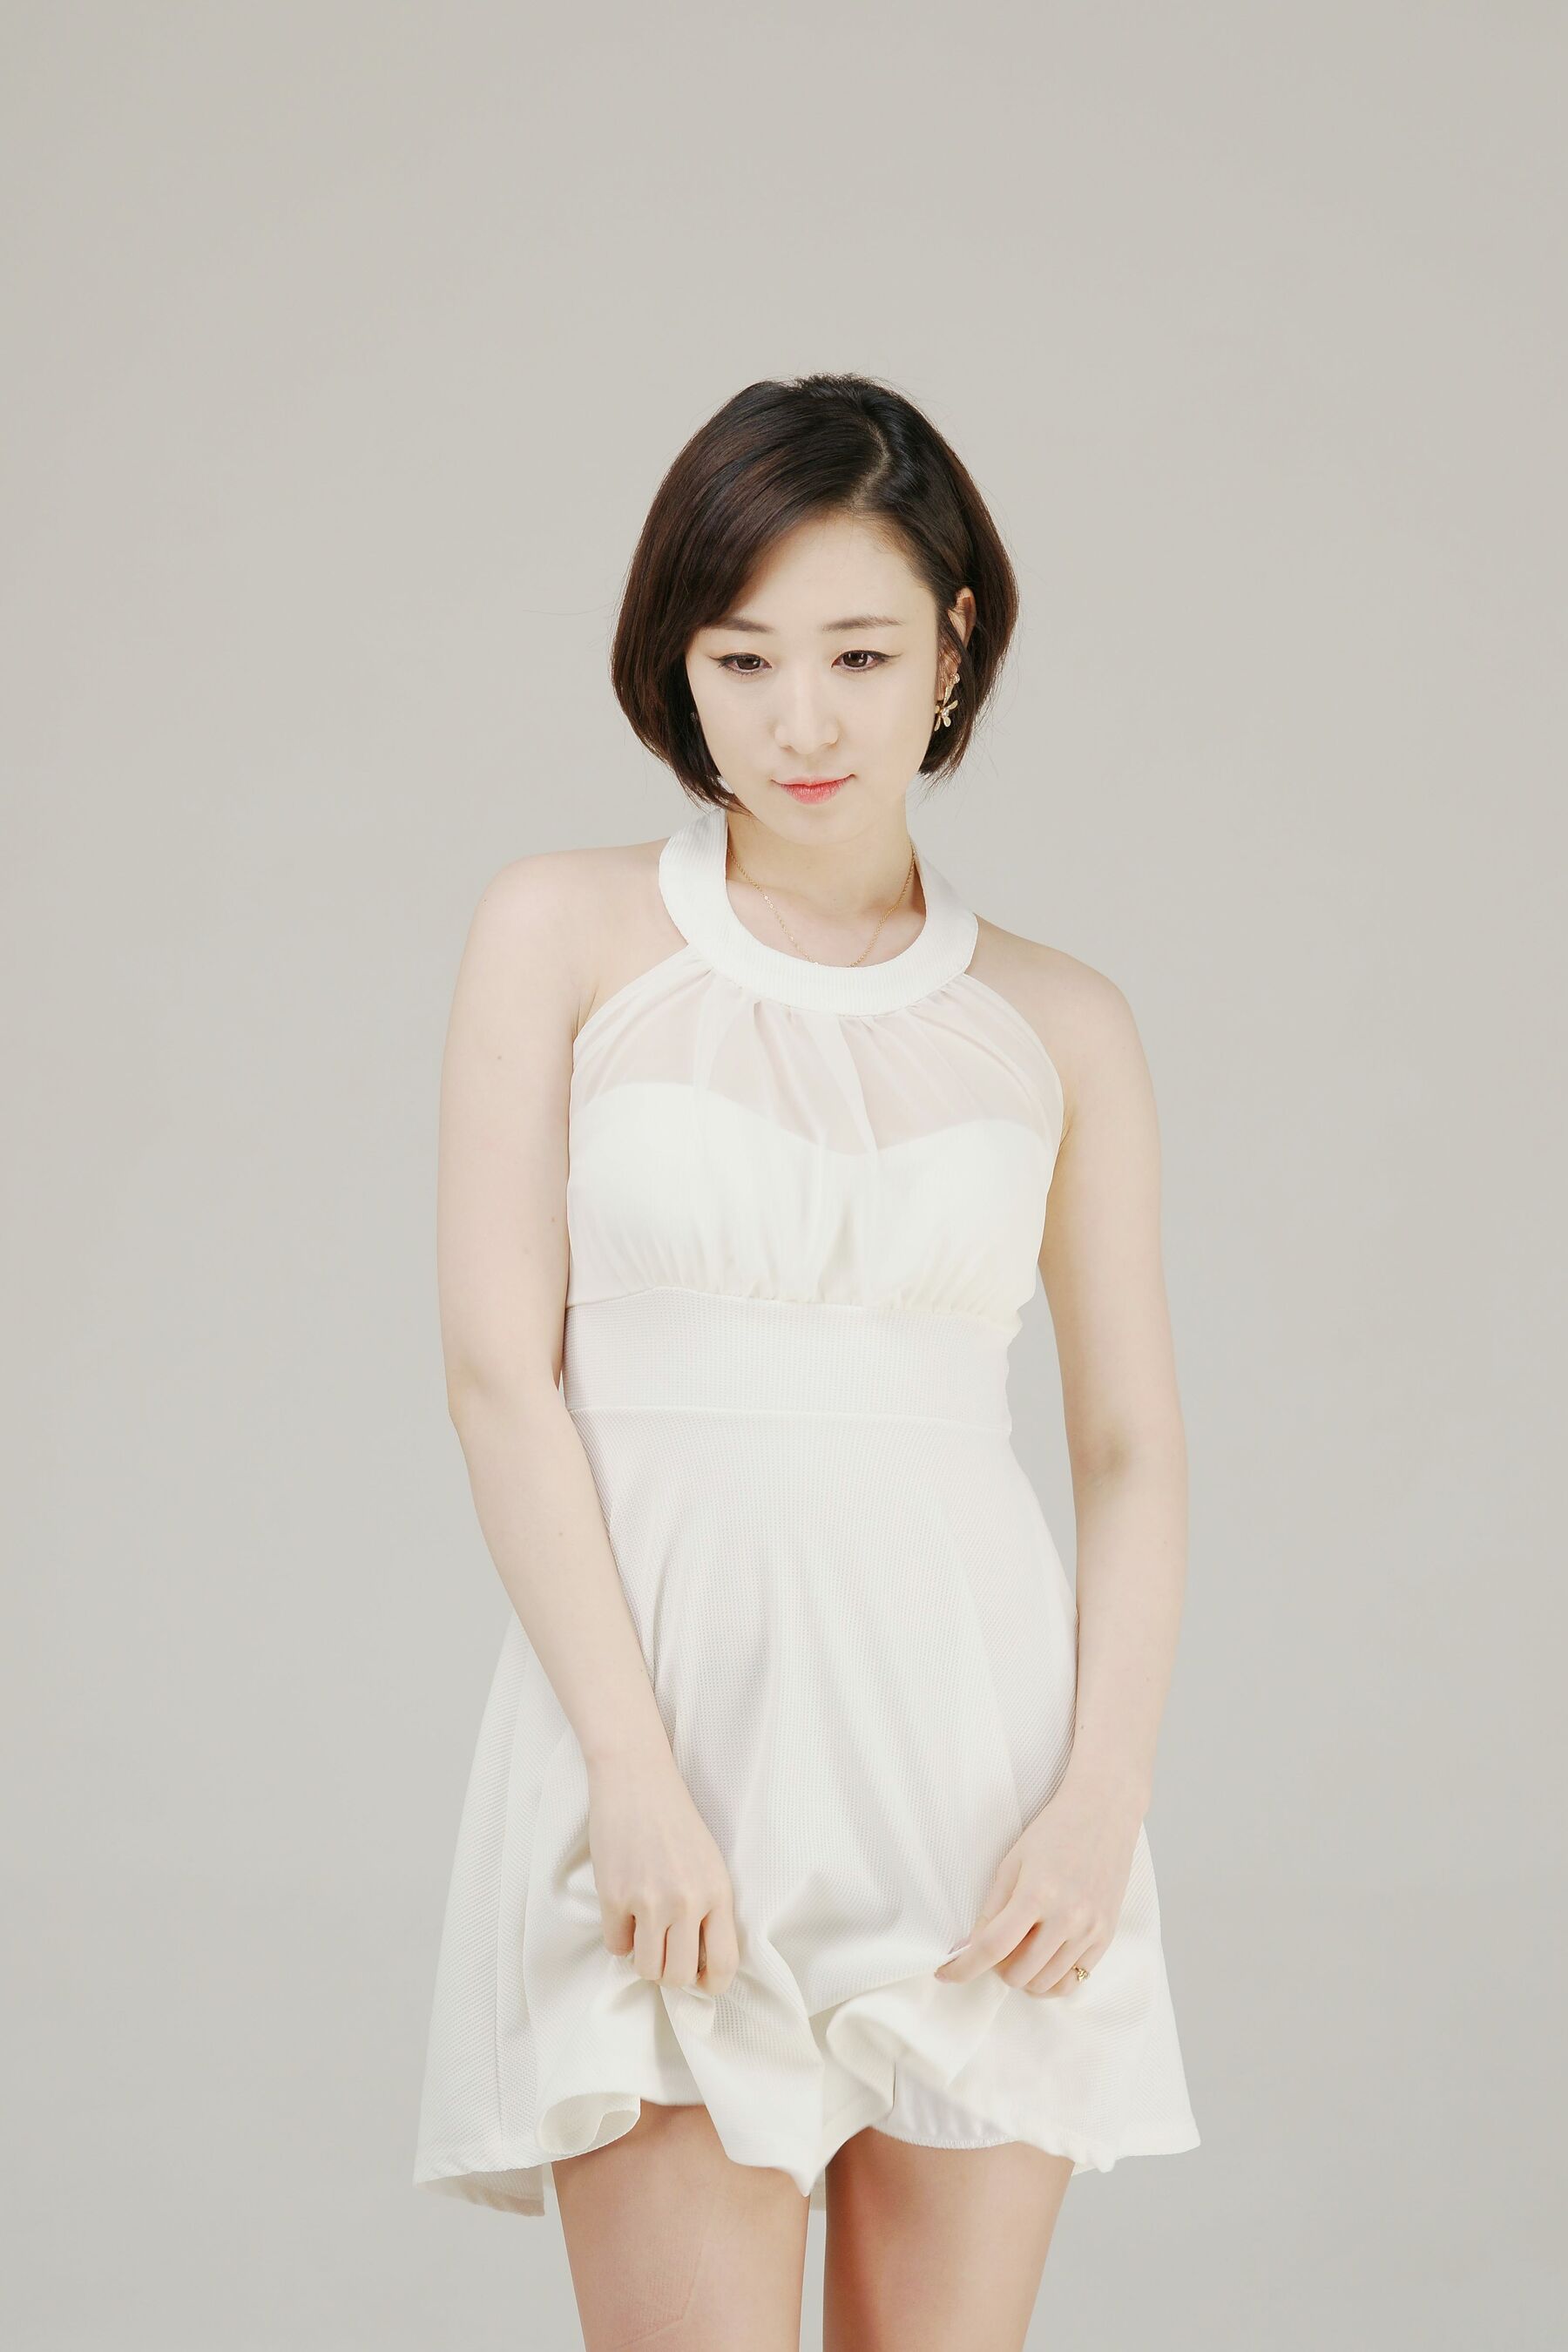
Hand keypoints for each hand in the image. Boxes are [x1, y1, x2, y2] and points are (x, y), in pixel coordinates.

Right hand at [585, 1747, 740, 1996]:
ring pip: (646, 1968)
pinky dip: (618, 1938)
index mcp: (718, 1892)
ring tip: (644, 1934)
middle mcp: (687, 1902)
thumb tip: (699, 1960)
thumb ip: (710, 1907)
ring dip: (643, 1959)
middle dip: (670, 1974)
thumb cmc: (675, 1819)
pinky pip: (615, 1946)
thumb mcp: (710, 1862)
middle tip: (665, 1953)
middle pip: (678, 1975)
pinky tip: (623, 1913)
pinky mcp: (614, 1896)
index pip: (724, 1963)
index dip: (711, 1984)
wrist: (636, 1779)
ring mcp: (649, 1900)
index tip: (700, 1981)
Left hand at [933, 1775, 1142, 1996]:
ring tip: (1020, 1949)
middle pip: (1018, 1973)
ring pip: (1044, 1984)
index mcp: (1037, 1893)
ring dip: (1023, 1975)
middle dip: (996, 1967)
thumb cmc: (1053, 1832)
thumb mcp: (1012, 1863)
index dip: (964, 1967)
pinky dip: (1050, 1979)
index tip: (946, 1974)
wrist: (1103, 1813)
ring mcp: (1090, 1930)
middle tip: (995, 1946)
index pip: (993, 1946)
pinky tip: (1041, 1960)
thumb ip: (991, 1909)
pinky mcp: (1105, 1937)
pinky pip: (1073, 1981)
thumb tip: (969, 1948)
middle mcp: (1068, 1917)